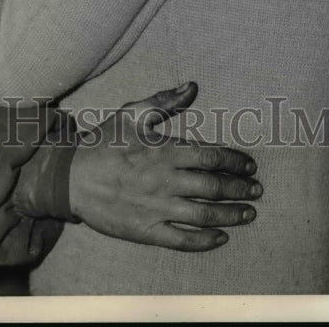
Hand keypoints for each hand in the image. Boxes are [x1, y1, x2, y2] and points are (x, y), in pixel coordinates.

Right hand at [68, 81, 260, 250]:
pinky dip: (205, 241)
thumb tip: (192, 86)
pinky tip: (221, 238)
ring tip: (248, 213)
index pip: (212, 156)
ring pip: (205, 215)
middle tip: (257, 189)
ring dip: (232, 215)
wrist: (71, 177)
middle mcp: (167, 181)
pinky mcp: (147, 231)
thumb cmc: (103, 142)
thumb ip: (164, 101)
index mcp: (165, 151)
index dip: (235, 161)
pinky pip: (183, 240)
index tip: (249, 165)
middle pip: (214, 186)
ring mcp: (158, 209)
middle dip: (240, 188)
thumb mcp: (132, 113)